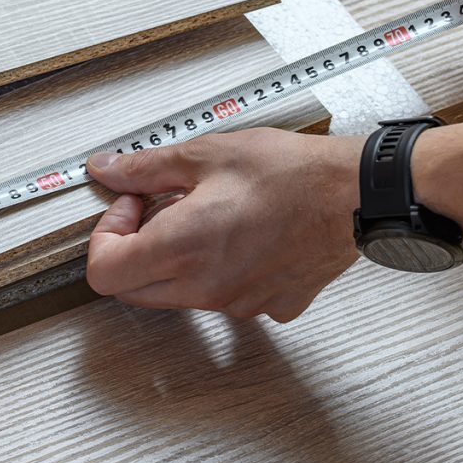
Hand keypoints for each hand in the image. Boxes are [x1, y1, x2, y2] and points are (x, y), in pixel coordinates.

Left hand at [85, 128, 363, 322]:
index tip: (129, 208)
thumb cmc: (292, 172)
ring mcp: (236, 303)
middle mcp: (204, 287)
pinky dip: (218, 271)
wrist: (359, 195)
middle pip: (132, 289)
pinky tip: (239, 237)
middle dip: (132, 250)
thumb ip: (146, 168)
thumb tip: (108, 170)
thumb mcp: (207, 155)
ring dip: (174, 260)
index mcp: (180, 248)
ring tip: (206, 216)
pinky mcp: (267, 307)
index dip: (104, 238)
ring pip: (175, 296)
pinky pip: (223, 299)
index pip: (103, 273)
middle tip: (158, 210)